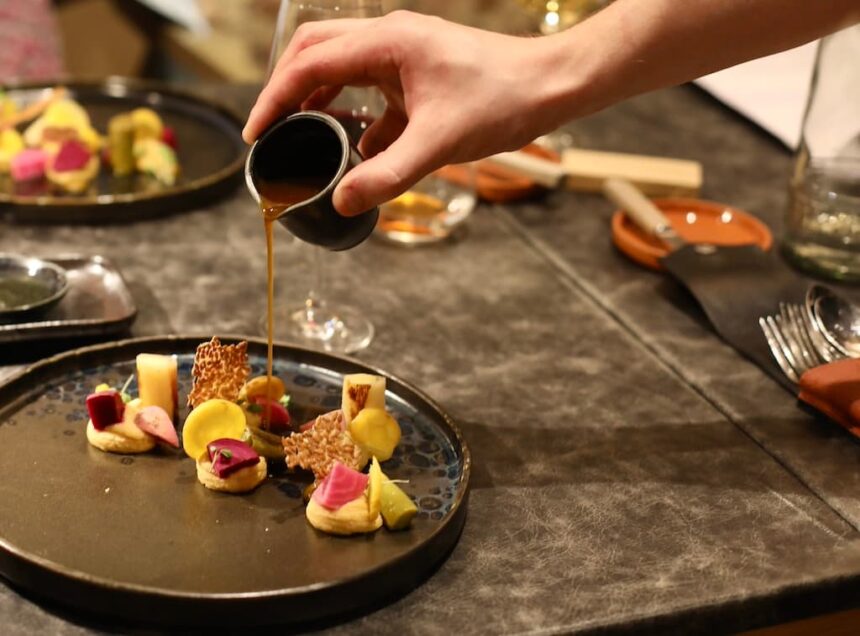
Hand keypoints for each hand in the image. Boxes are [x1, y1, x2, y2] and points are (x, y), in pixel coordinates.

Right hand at [244, 11, 578, 215]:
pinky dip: (357, 117)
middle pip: (316, 52)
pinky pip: (373, 91)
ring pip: (343, 70)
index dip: (275, 98)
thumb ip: (388, 174)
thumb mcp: (440, 144)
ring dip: (320, 102)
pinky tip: (359, 150)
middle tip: (271, 130)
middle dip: (287, 90)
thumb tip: (343, 202)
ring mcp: (405, 56)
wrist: (552, 86)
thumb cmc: (503, 100)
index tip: (257, 133)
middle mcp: (390, 41)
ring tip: (304, 141)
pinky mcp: (419, 75)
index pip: (310, 63)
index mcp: (387, 43)